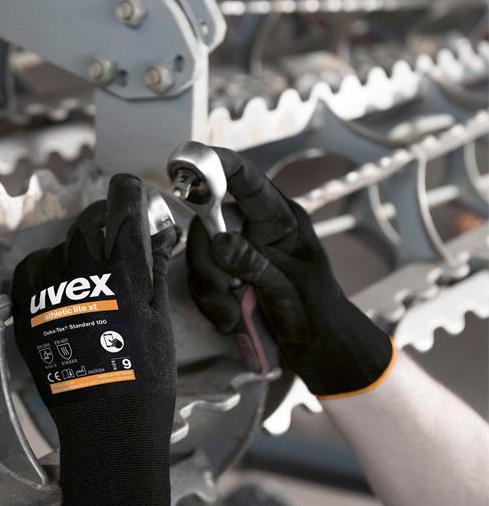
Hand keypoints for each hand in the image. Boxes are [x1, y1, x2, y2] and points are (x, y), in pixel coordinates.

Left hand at [11, 174, 177, 505]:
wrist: (109, 421)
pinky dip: (47, 266)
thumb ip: (155, 269)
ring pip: (61, 245)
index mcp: (127, 276)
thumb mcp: (160, 319)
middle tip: (114, 228)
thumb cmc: (147, 374)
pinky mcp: (29, 312)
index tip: (129, 188)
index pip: (124, 212)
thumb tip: (162, 234)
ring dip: (78, 246)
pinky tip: (60, 279)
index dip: (128, 192)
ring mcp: (52, 294)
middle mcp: (86, 277)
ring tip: (91, 269)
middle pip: (89, 222)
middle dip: (104, 216)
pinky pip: (31, 269)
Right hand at [187, 146, 395, 398]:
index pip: (248, 182)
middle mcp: (253, 229)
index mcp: (279, 220)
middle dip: (210, 263)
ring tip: (235, 314)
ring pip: (199, 256)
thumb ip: (255, 263)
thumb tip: (219, 242)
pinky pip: (198, 281)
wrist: (313, 348)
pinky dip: (210, 303)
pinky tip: (231, 318)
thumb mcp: (290, 286)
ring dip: (211, 291)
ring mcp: (236, 253)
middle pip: (208, 224)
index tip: (189, 158)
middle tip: (228, 292)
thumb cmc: (317, 311)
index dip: (219, 165)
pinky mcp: (223, 276)